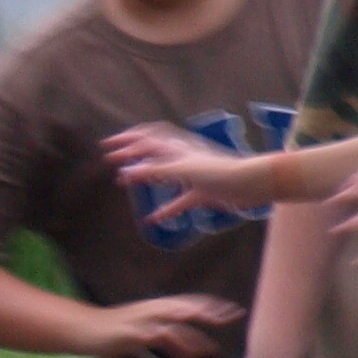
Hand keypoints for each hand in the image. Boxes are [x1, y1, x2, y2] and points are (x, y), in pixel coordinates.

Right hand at [85, 294, 240, 357]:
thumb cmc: (117, 332)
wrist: (86, 329)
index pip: (191, 302)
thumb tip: (196, 349)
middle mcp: (153, 309)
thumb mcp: (149, 335)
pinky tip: (185, 348)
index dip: (213, 304)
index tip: (233, 309)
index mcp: (159, 308)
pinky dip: (172, 340)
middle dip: (211, 311)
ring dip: (195, 326)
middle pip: (188, 306)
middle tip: (234, 315)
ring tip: (213, 334)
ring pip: (174, 319)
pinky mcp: (132, 332)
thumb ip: (172, 341)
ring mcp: (142, 320)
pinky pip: (155, 335)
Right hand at [102, 121, 280, 218]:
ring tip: (127, 181)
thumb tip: (125, 173)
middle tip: (112, 158)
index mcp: (177, 146)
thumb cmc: (218, 172)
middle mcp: (183, 156)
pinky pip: (179, 201)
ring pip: (163, 172)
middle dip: (131, 152)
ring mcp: (192, 174)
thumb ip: (153, 172)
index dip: (126, 142)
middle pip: (152, 150)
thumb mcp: (182, 170)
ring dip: (144, 175)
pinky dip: (165, 209)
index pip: (146, 138)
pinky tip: (154, 220)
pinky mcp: (202, 192)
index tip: (107, 150)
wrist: (250, 185)